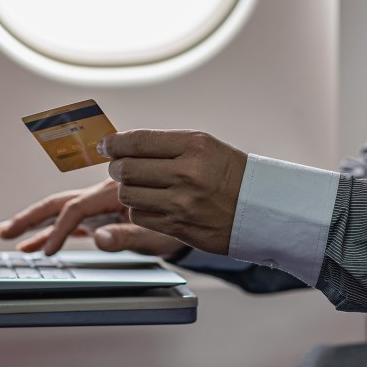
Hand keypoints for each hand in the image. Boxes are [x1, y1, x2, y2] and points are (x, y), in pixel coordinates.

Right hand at [0, 179, 185, 257]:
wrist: (196, 210)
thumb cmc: (180, 221)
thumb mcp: (158, 234)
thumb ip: (128, 235)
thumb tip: (99, 239)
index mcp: (114, 193)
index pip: (76, 209)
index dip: (58, 230)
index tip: (47, 252)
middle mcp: (104, 194)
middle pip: (59, 203)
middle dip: (30, 218)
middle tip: (2, 232)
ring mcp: (102, 204)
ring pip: (61, 209)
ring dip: (34, 222)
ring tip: (7, 234)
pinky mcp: (103, 214)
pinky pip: (72, 219)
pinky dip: (53, 230)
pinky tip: (36, 243)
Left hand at [101, 129, 246, 254]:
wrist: (260, 209)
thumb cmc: (230, 175)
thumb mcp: (205, 147)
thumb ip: (165, 145)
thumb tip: (120, 145)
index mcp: (194, 146)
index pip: (137, 141)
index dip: (114, 144)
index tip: (106, 146)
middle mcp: (187, 173)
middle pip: (127, 168)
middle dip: (117, 168)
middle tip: (121, 167)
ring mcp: (182, 202)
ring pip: (128, 194)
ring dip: (128, 190)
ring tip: (141, 187)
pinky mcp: (178, 226)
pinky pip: (139, 216)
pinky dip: (140, 210)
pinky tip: (153, 204)